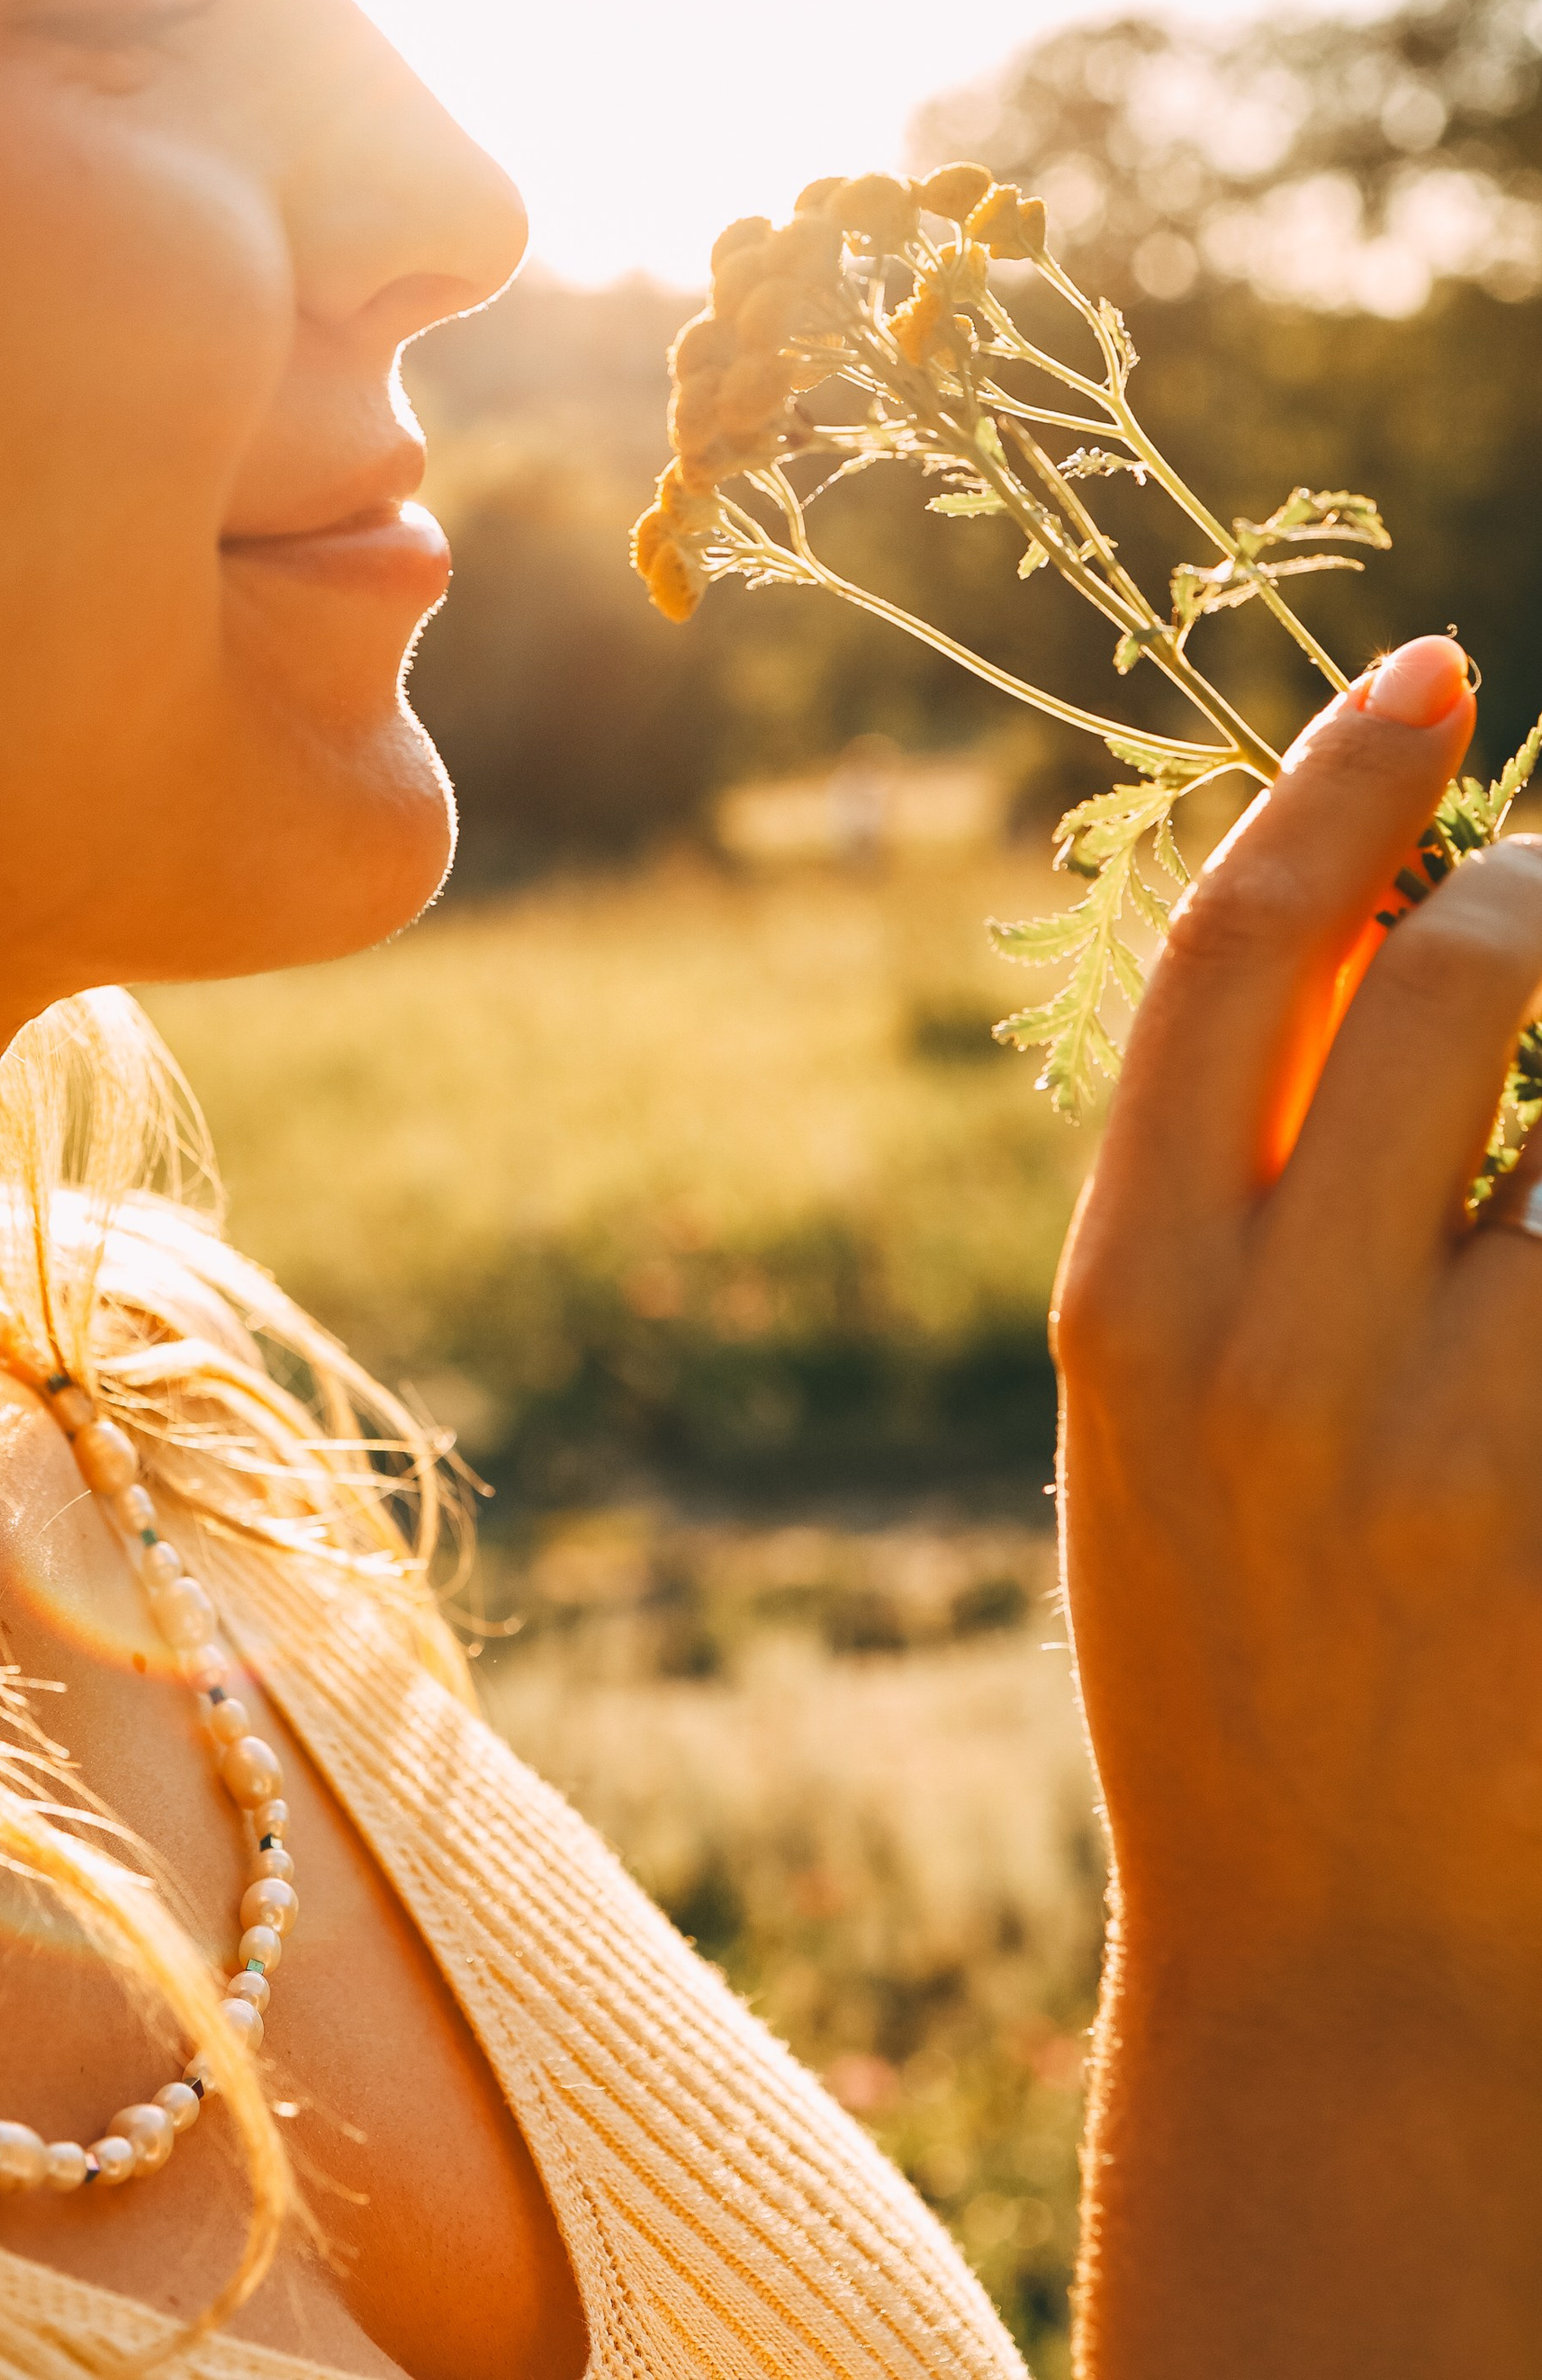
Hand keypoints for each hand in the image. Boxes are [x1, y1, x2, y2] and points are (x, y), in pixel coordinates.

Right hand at [1056, 635, 1541, 2378]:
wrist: (1341, 1968)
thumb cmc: (1236, 1639)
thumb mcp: (1162, 1402)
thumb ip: (1242, 1175)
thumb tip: (1379, 910)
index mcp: (1132, 1302)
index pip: (1238, 957)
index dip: (1341, 782)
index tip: (1435, 665)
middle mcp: (1278, 1361)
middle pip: (1461, 981)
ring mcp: (1455, 1458)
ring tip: (1541, 1174)